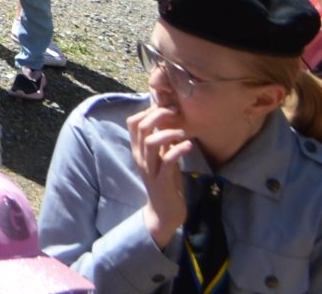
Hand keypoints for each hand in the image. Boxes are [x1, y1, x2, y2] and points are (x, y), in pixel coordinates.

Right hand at [127, 102, 194, 246]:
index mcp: (138, 150)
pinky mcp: (161, 181)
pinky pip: (168, 161)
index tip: (166, 108)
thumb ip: (163, 143)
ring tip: (183, 133)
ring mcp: (150, 169)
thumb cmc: (166, 183)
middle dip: (158, 115)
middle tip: (175, 113)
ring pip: (151, 142)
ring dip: (168, 133)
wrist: (164, 212)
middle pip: (141, 127)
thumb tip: (169, 121)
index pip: (133, 122)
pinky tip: (189, 146)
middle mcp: (140, 157)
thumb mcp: (162, 159)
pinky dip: (178, 150)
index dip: (148, 110)